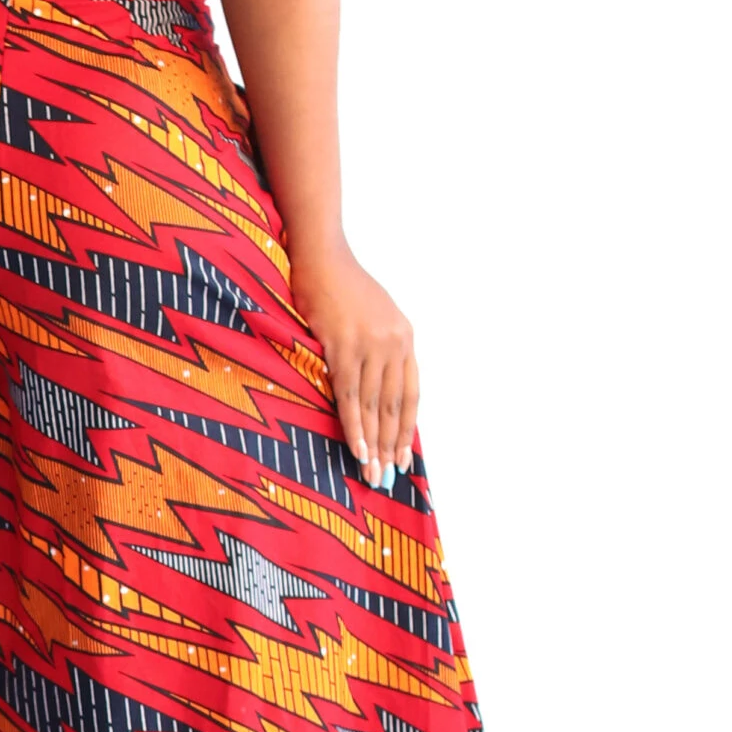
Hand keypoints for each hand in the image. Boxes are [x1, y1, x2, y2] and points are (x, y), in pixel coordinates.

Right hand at [287, 241, 416, 491]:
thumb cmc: (340, 285)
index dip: (406, 428)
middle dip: (389, 443)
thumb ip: (380, 348)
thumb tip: (376, 388)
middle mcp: (393, 343)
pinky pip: (349, 394)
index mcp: (404, 337)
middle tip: (386, 476)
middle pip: (394, 404)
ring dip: (373, 442)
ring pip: (374, 404)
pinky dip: (353, 423)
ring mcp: (369, 344)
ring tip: (371, 471)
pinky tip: (355, 446)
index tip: (402, 456)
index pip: (410, 394)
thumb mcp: (373, 316)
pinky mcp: (342, 345)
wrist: (320, 255)